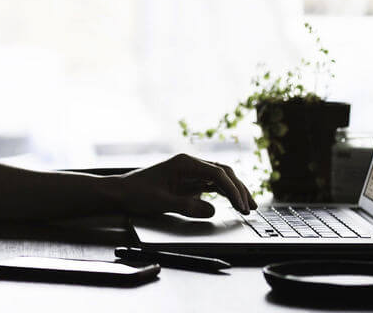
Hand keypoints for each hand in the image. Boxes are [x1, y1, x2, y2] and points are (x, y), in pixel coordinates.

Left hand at [118, 153, 255, 217]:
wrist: (122, 192)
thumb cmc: (137, 193)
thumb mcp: (162, 202)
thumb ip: (187, 206)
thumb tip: (212, 210)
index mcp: (184, 163)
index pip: (217, 173)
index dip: (232, 189)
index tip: (240, 205)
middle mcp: (190, 164)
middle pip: (223, 173)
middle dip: (239, 189)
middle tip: (250, 208)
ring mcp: (190, 172)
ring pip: (220, 178)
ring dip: (235, 190)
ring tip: (249, 206)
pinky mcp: (189, 181)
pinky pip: (212, 185)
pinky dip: (225, 193)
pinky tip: (234, 202)